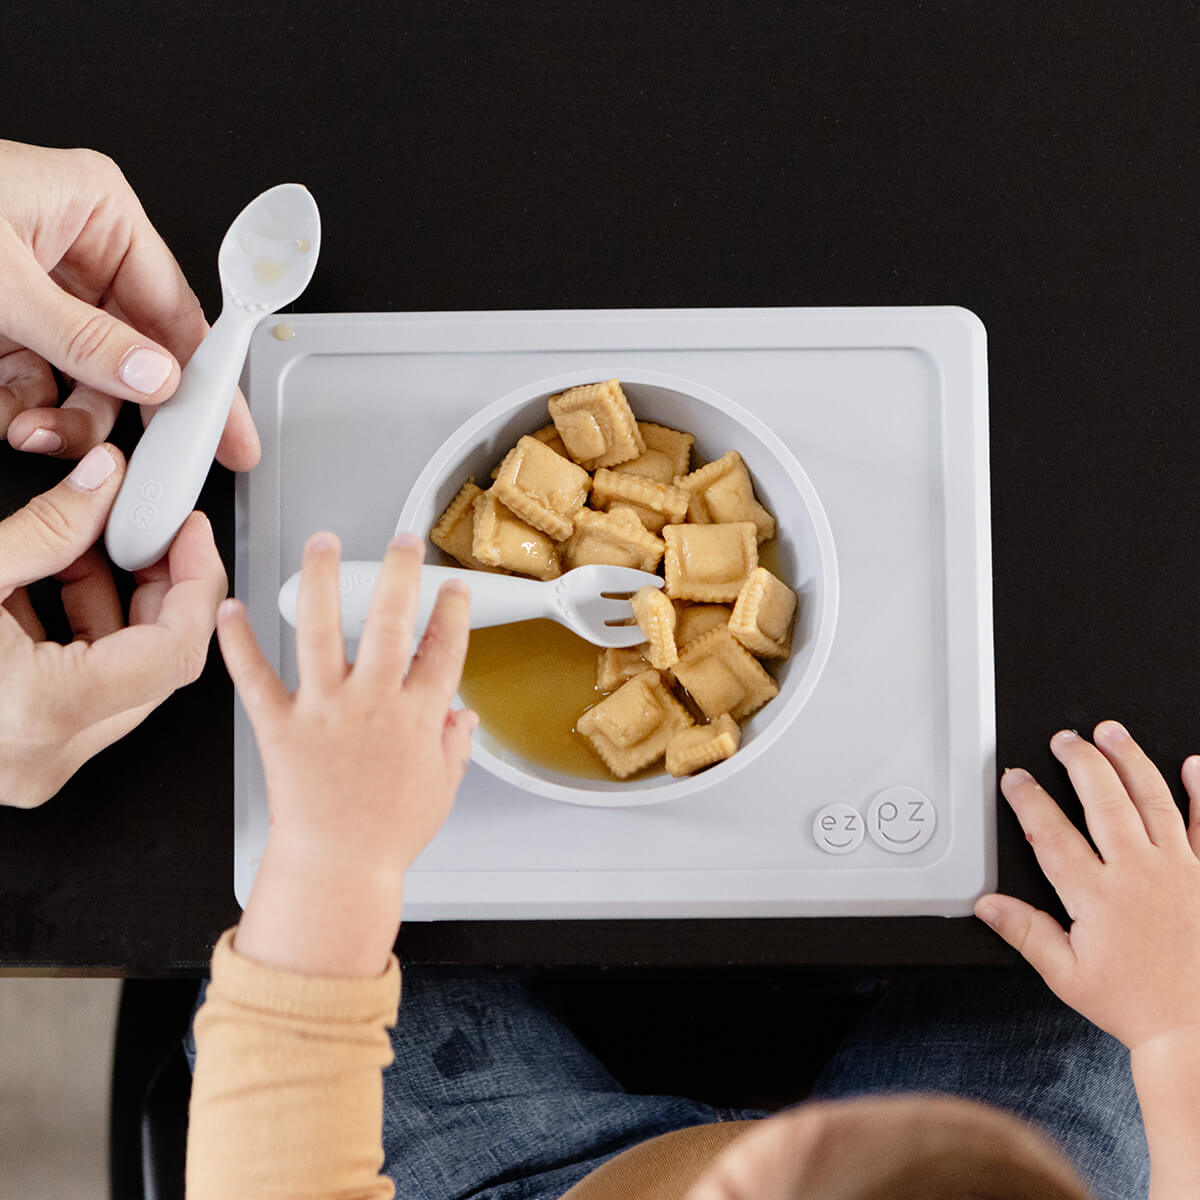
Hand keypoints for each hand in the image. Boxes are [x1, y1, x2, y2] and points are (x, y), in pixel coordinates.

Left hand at [0, 140, 257, 465]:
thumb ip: (84, 338)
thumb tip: (156, 378)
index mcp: (97, 214)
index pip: (178, 309)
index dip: (207, 377)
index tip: (226, 431)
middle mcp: (77, 251)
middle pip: (136, 354)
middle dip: (119, 409)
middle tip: (137, 459)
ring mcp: (41, 290)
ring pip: (90, 380)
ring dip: (67, 419)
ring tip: (35, 430)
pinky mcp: (7, 322)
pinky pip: (42, 383)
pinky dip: (29, 412)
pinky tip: (14, 418)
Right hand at [1, 445, 227, 807]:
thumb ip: (48, 528)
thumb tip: (103, 482)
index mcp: (40, 712)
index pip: (176, 650)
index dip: (198, 583)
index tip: (191, 536)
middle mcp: (44, 755)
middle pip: (157, 666)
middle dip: (160, 590)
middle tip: (150, 533)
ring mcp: (33, 765)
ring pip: (124, 682)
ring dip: (118, 610)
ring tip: (89, 549)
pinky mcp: (18, 759)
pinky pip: (84, 697)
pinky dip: (81, 640)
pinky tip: (53, 587)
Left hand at [218, 530, 475, 975]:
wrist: (336, 870)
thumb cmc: (387, 836)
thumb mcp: (440, 789)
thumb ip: (454, 746)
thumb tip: (465, 718)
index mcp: (416, 717)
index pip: (443, 649)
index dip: (452, 611)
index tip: (453, 587)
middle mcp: (372, 703)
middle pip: (391, 622)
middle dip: (399, 573)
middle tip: (401, 544)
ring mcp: (324, 711)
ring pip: (322, 630)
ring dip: (322, 581)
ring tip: (323, 544)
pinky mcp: (280, 726)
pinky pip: (255, 677)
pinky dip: (239, 642)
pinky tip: (232, 610)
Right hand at [976, 722, 1199, 1052]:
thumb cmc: (1140, 1007)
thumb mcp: (1068, 977)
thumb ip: (1025, 933)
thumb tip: (987, 905)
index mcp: (1097, 897)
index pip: (1051, 832)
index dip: (1028, 799)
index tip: (1015, 778)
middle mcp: (1138, 874)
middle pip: (1102, 800)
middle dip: (1079, 761)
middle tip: (1065, 739)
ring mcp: (1180, 870)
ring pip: (1152, 799)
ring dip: (1130, 759)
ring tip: (1112, 733)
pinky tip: (1194, 765)